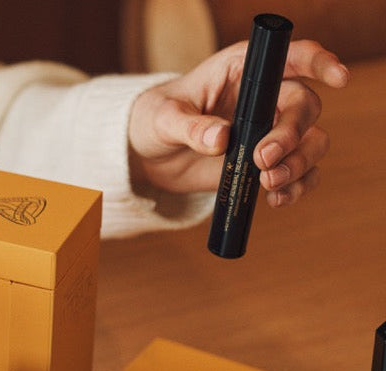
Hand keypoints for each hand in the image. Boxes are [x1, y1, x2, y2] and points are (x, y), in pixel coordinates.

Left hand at [128, 40, 349, 206]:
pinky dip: (296, 187)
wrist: (148, 155)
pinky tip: (275, 200)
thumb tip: (221, 139)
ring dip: (299, 164)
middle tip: (261, 159)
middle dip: (291, 135)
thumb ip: (191, 127)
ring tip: (268, 182)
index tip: (337, 79)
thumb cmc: (154, 121)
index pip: (292, 57)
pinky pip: (300, 173)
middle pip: (304, 108)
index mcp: (243, 70)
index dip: (320, 63)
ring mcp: (269, 131)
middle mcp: (266, 97)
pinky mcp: (266, 163)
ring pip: (311, 141)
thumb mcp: (163, 120)